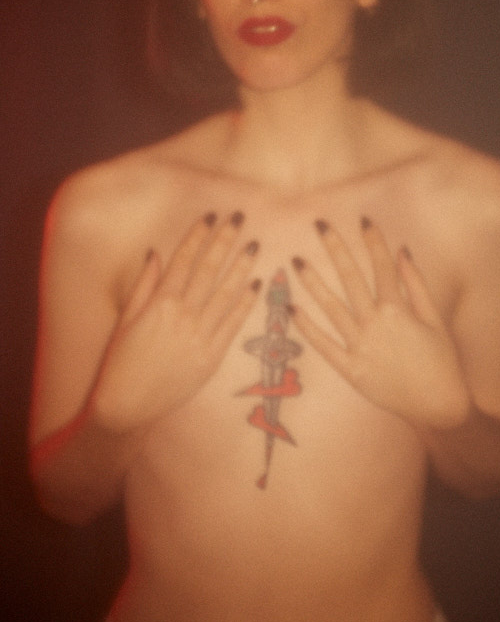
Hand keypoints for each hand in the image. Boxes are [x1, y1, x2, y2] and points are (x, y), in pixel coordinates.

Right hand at [93, 212, 260, 430]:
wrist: (126, 406)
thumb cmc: (120, 362)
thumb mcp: (126, 319)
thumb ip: (144, 285)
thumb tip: (156, 254)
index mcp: (159, 304)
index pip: (183, 260)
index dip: (198, 236)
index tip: (211, 215)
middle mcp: (182, 317)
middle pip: (208, 270)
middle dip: (225, 241)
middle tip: (240, 218)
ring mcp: (199, 337)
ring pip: (226, 294)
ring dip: (242, 267)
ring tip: (254, 245)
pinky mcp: (211, 358)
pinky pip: (233, 325)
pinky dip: (246, 303)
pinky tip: (257, 284)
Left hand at [289, 218, 470, 428]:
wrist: (439, 407)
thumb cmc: (443, 361)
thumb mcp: (435, 319)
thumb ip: (416, 284)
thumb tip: (402, 250)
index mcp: (398, 310)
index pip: (382, 266)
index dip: (372, 240)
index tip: (362, 218)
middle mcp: (375, 324)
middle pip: (351, 278)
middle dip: (336, 249)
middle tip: (319, 224)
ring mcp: (359, 347)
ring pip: (330, 308)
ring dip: (312, 283)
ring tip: (296, 261)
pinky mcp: (350, 370)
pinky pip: (323, 345)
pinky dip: (306, 327)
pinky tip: (290, 308)